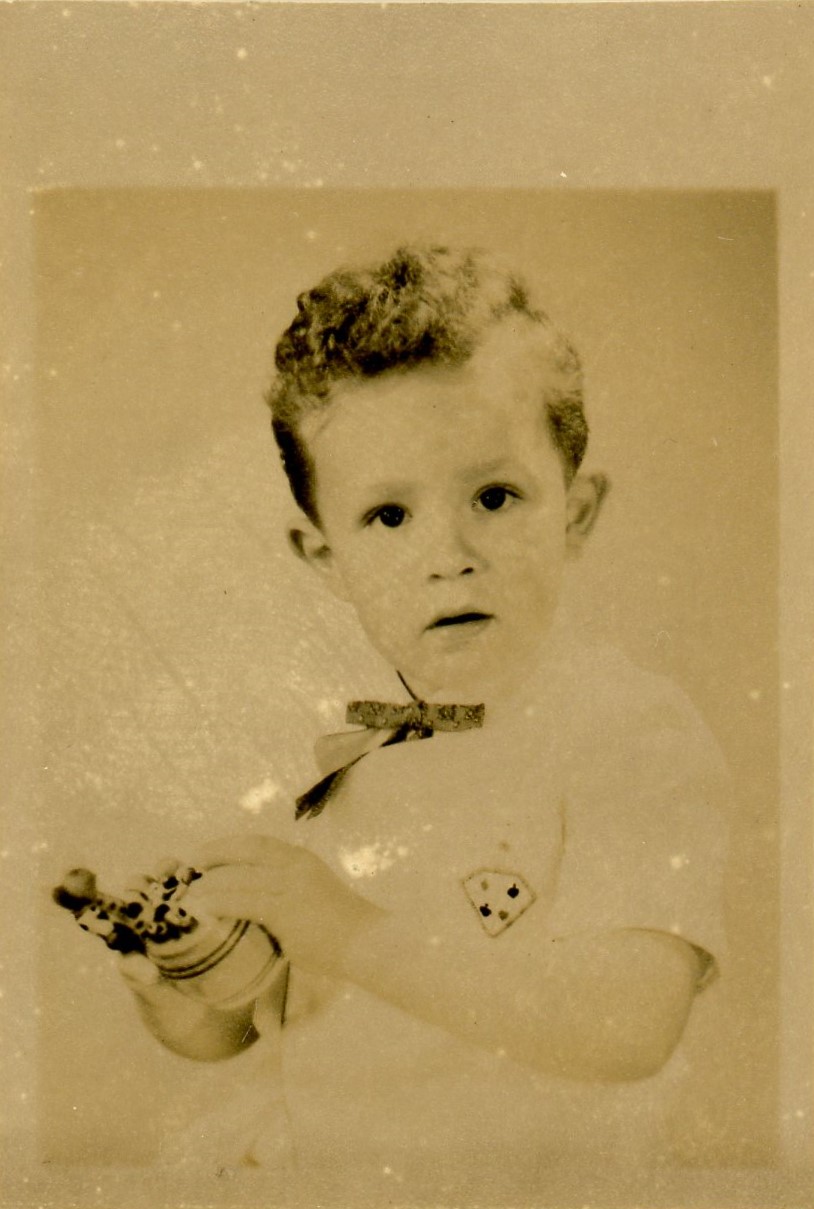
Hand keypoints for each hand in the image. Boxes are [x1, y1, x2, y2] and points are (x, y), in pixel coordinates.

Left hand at [183, 835, 384, 976]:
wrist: (366, 942)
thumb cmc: (340, 926)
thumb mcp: (312, 893)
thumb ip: (284, 890)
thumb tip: (251, 899)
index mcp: (300, 858)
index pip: (256, 843)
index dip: (226, 846)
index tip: (203, 854)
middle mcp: (295, 865)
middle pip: (243, 852)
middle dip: (211, 858)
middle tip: (187, 870)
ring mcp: (290, 886)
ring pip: (238, 878)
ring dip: (208, 886)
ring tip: (188, 896)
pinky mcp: (286, 910)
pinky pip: (243, 902)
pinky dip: (219, 904)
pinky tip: (203, 910)